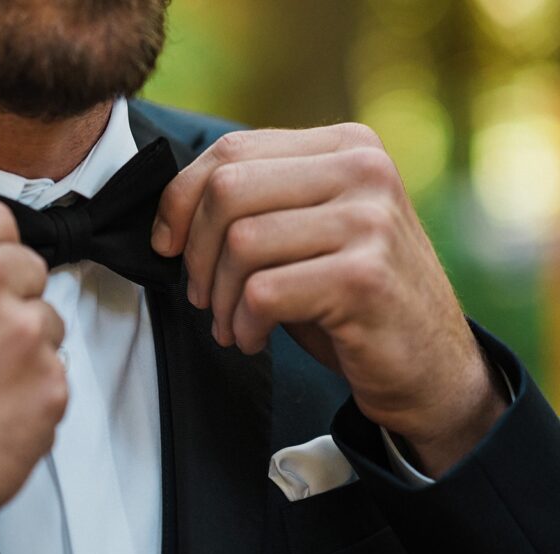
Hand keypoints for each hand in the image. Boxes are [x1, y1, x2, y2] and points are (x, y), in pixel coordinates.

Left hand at [153, 124, 506, 476]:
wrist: (429, 366)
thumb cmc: (350, 298)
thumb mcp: (308, 231)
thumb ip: (258, 202)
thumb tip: (170, 214)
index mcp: (345, 145)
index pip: (231, 151)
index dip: (180, 200)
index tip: (166, 245)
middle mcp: (363, 170)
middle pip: (227, 191)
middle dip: (195, 253)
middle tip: (202, 296)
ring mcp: (370, 221)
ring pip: (240, 243)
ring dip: (218, 298)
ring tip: (231, 324)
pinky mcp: (364, 277)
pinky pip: (263, 293)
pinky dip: (243, 324)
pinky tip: (254, 338)